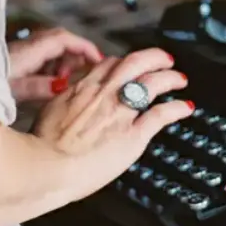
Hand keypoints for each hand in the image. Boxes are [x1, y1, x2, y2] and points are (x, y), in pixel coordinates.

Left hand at [8, 27, 103, 103]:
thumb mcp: (15, 89)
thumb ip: (39, 87)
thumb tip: (62, 85)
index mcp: (31, 50)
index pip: (64, 39)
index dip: (85, 47)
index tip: (99, 60)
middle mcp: (28, 45)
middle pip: (61, 41)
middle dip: (76, 55)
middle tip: (81, 76)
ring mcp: (22, 49)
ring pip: (52, 48)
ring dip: (63, 62)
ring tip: (64, 82)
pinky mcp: (16, 57)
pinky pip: (42, 55)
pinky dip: (52, 66)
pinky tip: (49, 82)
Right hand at [32, 48, 192, 195]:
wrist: (46, 167)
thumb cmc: (41, 148)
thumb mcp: (47, 114)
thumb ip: (63, 106)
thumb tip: (65, 108)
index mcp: (81, 89)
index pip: (107, 64)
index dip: (121, 63)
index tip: (127, 67)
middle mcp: (103, 94)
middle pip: (134, 63)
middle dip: (152, 58)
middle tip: (163, 60)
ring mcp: (119, 112)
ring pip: (152, 83)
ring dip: (169, 78)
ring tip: (179, 79)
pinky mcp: (133, 134)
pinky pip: (161, 114)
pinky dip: (176, 108)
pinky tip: (184, 107)